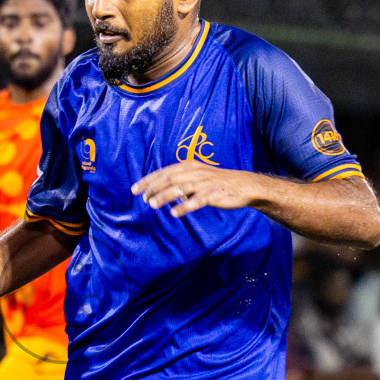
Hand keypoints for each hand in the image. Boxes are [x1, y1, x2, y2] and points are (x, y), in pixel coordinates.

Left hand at [131, 163, 263, 218]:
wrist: (244, 186)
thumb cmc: (218, 183)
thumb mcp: (198, 177)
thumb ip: (181, 182)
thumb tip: (163, 193)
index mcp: (189, 166)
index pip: (164, 172)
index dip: (148, 180)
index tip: (134, 189)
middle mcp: (195, 172)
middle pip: (169, 178)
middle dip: (153, 187)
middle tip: (142, 198)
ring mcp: (205, 183)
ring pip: (180, 188)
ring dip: (165, 196)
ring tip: (152, 204)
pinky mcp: (214, 194)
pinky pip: (197, 200)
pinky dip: (185, 206)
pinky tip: (174, 213)